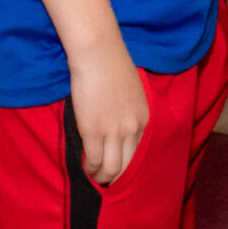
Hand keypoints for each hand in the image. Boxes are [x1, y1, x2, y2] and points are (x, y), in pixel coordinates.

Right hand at [66, 39, 147, 185]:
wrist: (98, 50)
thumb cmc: (110, 63)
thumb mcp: (131, 89)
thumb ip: (128, 109)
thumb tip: (117, 120)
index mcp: (143, 117)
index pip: (136, 152)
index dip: (124, 163)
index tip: (115, 167)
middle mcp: (132, 128)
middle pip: (125, 165)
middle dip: (114, 175)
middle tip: (103, 178)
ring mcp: (113, 131)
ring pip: (110, 168)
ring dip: (101, 176)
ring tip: (93, 175)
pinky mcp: (94, 131)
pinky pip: (93, 161)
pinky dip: (88, 168)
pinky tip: (84, 167)